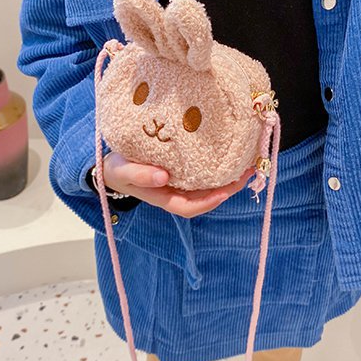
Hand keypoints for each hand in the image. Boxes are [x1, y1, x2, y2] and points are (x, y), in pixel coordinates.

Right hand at [98, 151, 254, 218]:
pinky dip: (219, 165)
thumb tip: (164, 177)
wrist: (112, 164)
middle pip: (207, 196)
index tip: (225, 192)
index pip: (190, 207)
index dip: (209, 202)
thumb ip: (140, 175)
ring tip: (247, 161)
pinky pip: (205, 171)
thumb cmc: (117, 170)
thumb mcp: (123, 172)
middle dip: (229, 187)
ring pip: (209, 184)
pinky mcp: (183, 168)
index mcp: (164, 197)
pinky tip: (230, 153)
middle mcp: (177, 192)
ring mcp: (181, 182)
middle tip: (248, 171)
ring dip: (228, 176)